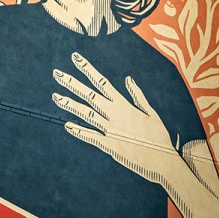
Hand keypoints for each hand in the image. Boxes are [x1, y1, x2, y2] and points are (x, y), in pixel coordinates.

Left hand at [52, 52, 218, 217]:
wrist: (163, 160)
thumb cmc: (159, 136)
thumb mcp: (151, 113)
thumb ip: (137, 96)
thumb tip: (128, 79)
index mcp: (125, 105)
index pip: (102, 82)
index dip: (88, 69)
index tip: (75, 57)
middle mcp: (115, 115)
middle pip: (89, 95)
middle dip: (72, 83)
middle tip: (56, 73)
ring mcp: (111, 130)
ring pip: (86, 114)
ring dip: (70, 105)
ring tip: (55, 96)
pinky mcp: (110, 145)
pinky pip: (91, 136)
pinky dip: (79, 131)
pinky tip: (67, 125)